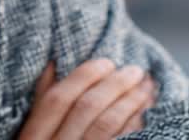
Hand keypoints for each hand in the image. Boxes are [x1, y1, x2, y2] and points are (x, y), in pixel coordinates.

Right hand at [18, 58, 157, 139]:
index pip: (55, 100)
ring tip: (147, 89)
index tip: (106, 62)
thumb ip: (41, 107)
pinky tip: (148, 116)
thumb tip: (53, 65)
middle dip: (114, 85)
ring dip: (131, 102)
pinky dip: (136, 126)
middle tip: (136, 71)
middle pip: (86, 110)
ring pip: (106, 126)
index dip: (82, 77)